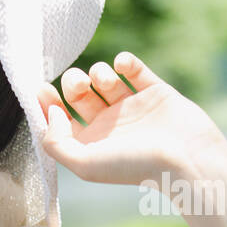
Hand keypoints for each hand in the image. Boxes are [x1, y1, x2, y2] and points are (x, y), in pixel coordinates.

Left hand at [36, 51, 226, 188]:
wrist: (187, 159)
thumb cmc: (135, 165)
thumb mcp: (84, 163)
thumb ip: (55, 141)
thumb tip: (49, 112)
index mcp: (92, 143)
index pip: (61, 117)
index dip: (47, 102)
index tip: (40, 87)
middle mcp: (110, 124)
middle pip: (80, 93)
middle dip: (74, 82)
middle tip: (80, 84)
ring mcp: (133, 106)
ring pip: (104, 78)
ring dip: (98, 72)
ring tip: (106, 81)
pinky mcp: (155, 91)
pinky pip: (134, 68)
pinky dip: (124, 61)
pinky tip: (122, 64)